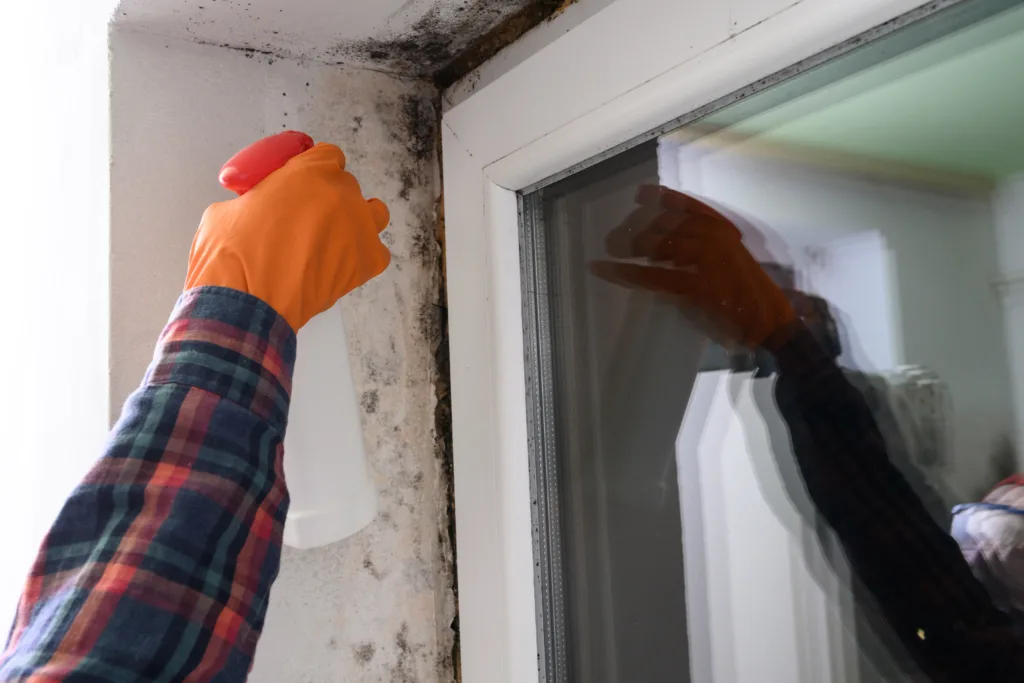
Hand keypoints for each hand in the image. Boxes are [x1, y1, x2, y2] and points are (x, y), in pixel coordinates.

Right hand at [185, 132, 391, 331]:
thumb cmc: (232, 255)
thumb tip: (263, 207)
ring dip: (356, 221)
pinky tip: (339, 265)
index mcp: (311, 171)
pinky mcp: (368, 262)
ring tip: (331, 238)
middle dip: (327, 199)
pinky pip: (376, 252)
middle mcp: (343, 194)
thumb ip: (260, 198)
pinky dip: (361, 257)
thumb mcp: (231, 207)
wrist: (247, 303)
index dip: (313, 169)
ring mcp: (360, 228)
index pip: (327, 155)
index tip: (300, 184)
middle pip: (346, 187)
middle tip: (303, 219)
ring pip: (373, 213)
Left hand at [590, 185, 794, 349]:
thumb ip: (703, 247)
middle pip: (666, 224)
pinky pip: (653, 277)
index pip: (688, 206)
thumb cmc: (750, 292)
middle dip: (637, 226)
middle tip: (616, 234)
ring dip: (629, 246)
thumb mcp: (731, 259)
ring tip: (610, 247)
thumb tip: (664, 246)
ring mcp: (707, 261)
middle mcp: (715, 239)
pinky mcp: (697, 286)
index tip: (639, 195)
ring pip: (657, 246)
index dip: (661, 199)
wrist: (769, 320)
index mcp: (723, 230)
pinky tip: (606, 270)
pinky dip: (625, 273)